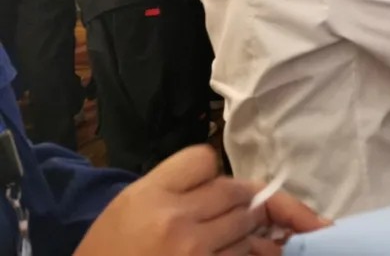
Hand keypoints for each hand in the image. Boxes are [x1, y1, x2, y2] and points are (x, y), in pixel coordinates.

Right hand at [74, 146, 324, 255]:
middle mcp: (175, 219)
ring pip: (246, 225)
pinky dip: (243, 255)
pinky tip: (224, 255)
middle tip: (226, 215)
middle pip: (234, 191)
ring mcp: (194, 252)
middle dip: (238, 200)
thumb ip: (174, 190)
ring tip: (219, 242)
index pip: (204, 159)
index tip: (203, 186)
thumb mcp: (127, 209)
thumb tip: (222, 186)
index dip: (209, 172)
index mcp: (149, 195)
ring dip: (242, 232)